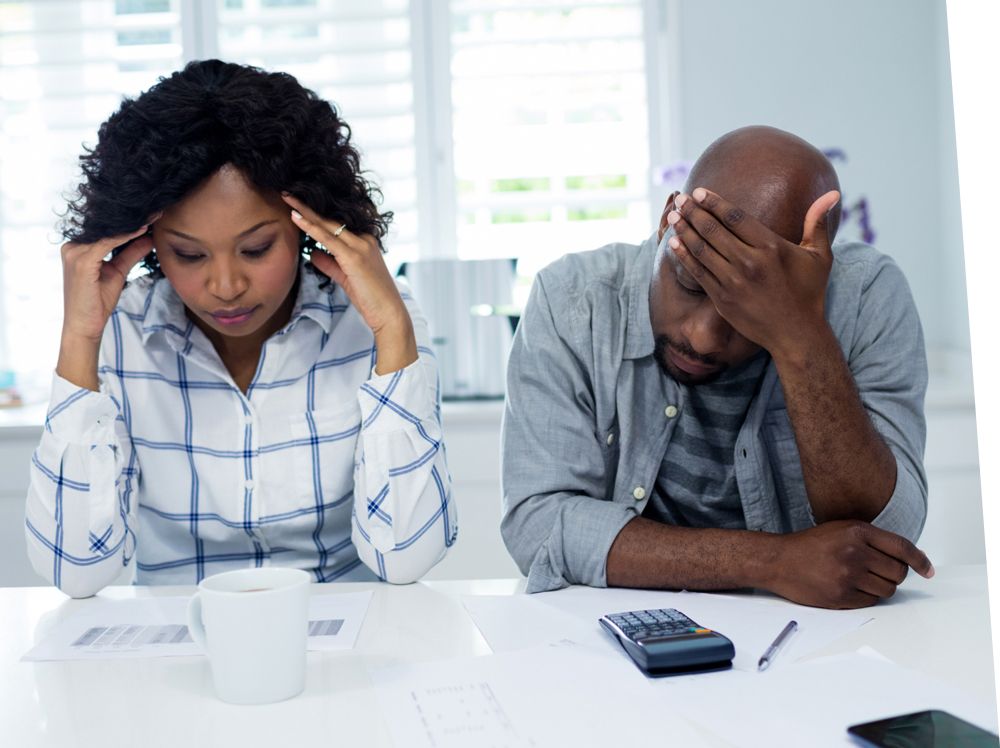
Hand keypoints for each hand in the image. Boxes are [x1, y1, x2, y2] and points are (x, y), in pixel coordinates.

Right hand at [60, 219, 157, 342]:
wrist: (85, 326)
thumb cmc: (97, 302)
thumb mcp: (118, 272)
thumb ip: (130, 253)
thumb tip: (149, 238)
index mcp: (78, 248)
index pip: (106, 230)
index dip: (130, 222)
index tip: (152, 214)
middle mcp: (72, 247)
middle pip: (106, 228)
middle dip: (132, 219)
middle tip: (156, 210)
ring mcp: (74, 253)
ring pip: (107, 232)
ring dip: (132, 224)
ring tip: (153, 216)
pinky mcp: (81, 261)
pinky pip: (107, 243)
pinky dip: (126, 236)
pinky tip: (142, 230)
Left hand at [283, 194, 416, 372]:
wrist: (389, 313)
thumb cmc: (371, 298)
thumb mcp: (346, 277)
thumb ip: (330, 264)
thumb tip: (312, 253)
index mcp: (364, 242)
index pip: (336, 224)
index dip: (316, 214)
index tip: (298, 204)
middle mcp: (364, 239)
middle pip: (331, 219)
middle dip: (308, 206)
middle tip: (288, 192)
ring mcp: (360, 246)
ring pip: (327, 225)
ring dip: (305, 211)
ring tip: (287, 198)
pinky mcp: (354, 257)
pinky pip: (327, 238)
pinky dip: (310, 227)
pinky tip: (296, 218)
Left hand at [666, 187, 840, 356]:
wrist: (796, 334)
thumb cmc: (809, 293)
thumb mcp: (819, 257)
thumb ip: (817, 223)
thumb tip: (833, 192)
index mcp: (771, 247)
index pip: (735, 217)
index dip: (714, 202)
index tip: (699, 192)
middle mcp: (750, 263)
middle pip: (714, 230)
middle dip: (693, 212)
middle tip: (680, 199)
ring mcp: (734, 282)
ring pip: (702, 250)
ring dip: (684, 230)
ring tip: (673, 215)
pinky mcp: (722, 299)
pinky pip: (698, 272)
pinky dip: (684, 255)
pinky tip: (674, 242)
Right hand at [767, 520, 933, 608]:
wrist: (778, 560)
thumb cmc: (809, 545)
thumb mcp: (841, 530)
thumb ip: (872, 539)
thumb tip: (907, 558)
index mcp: (857, 531)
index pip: (902, 547)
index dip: (920, 561)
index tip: (928, 571)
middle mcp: (855, 552)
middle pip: (898, 572)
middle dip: (893, 575)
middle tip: (876, 572)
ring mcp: (847, 575)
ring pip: (888, 590)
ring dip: (880, 587)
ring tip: (859, 579)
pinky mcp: (840, 595)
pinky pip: (871, 601)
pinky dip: (865, 597)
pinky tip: (848, 587)